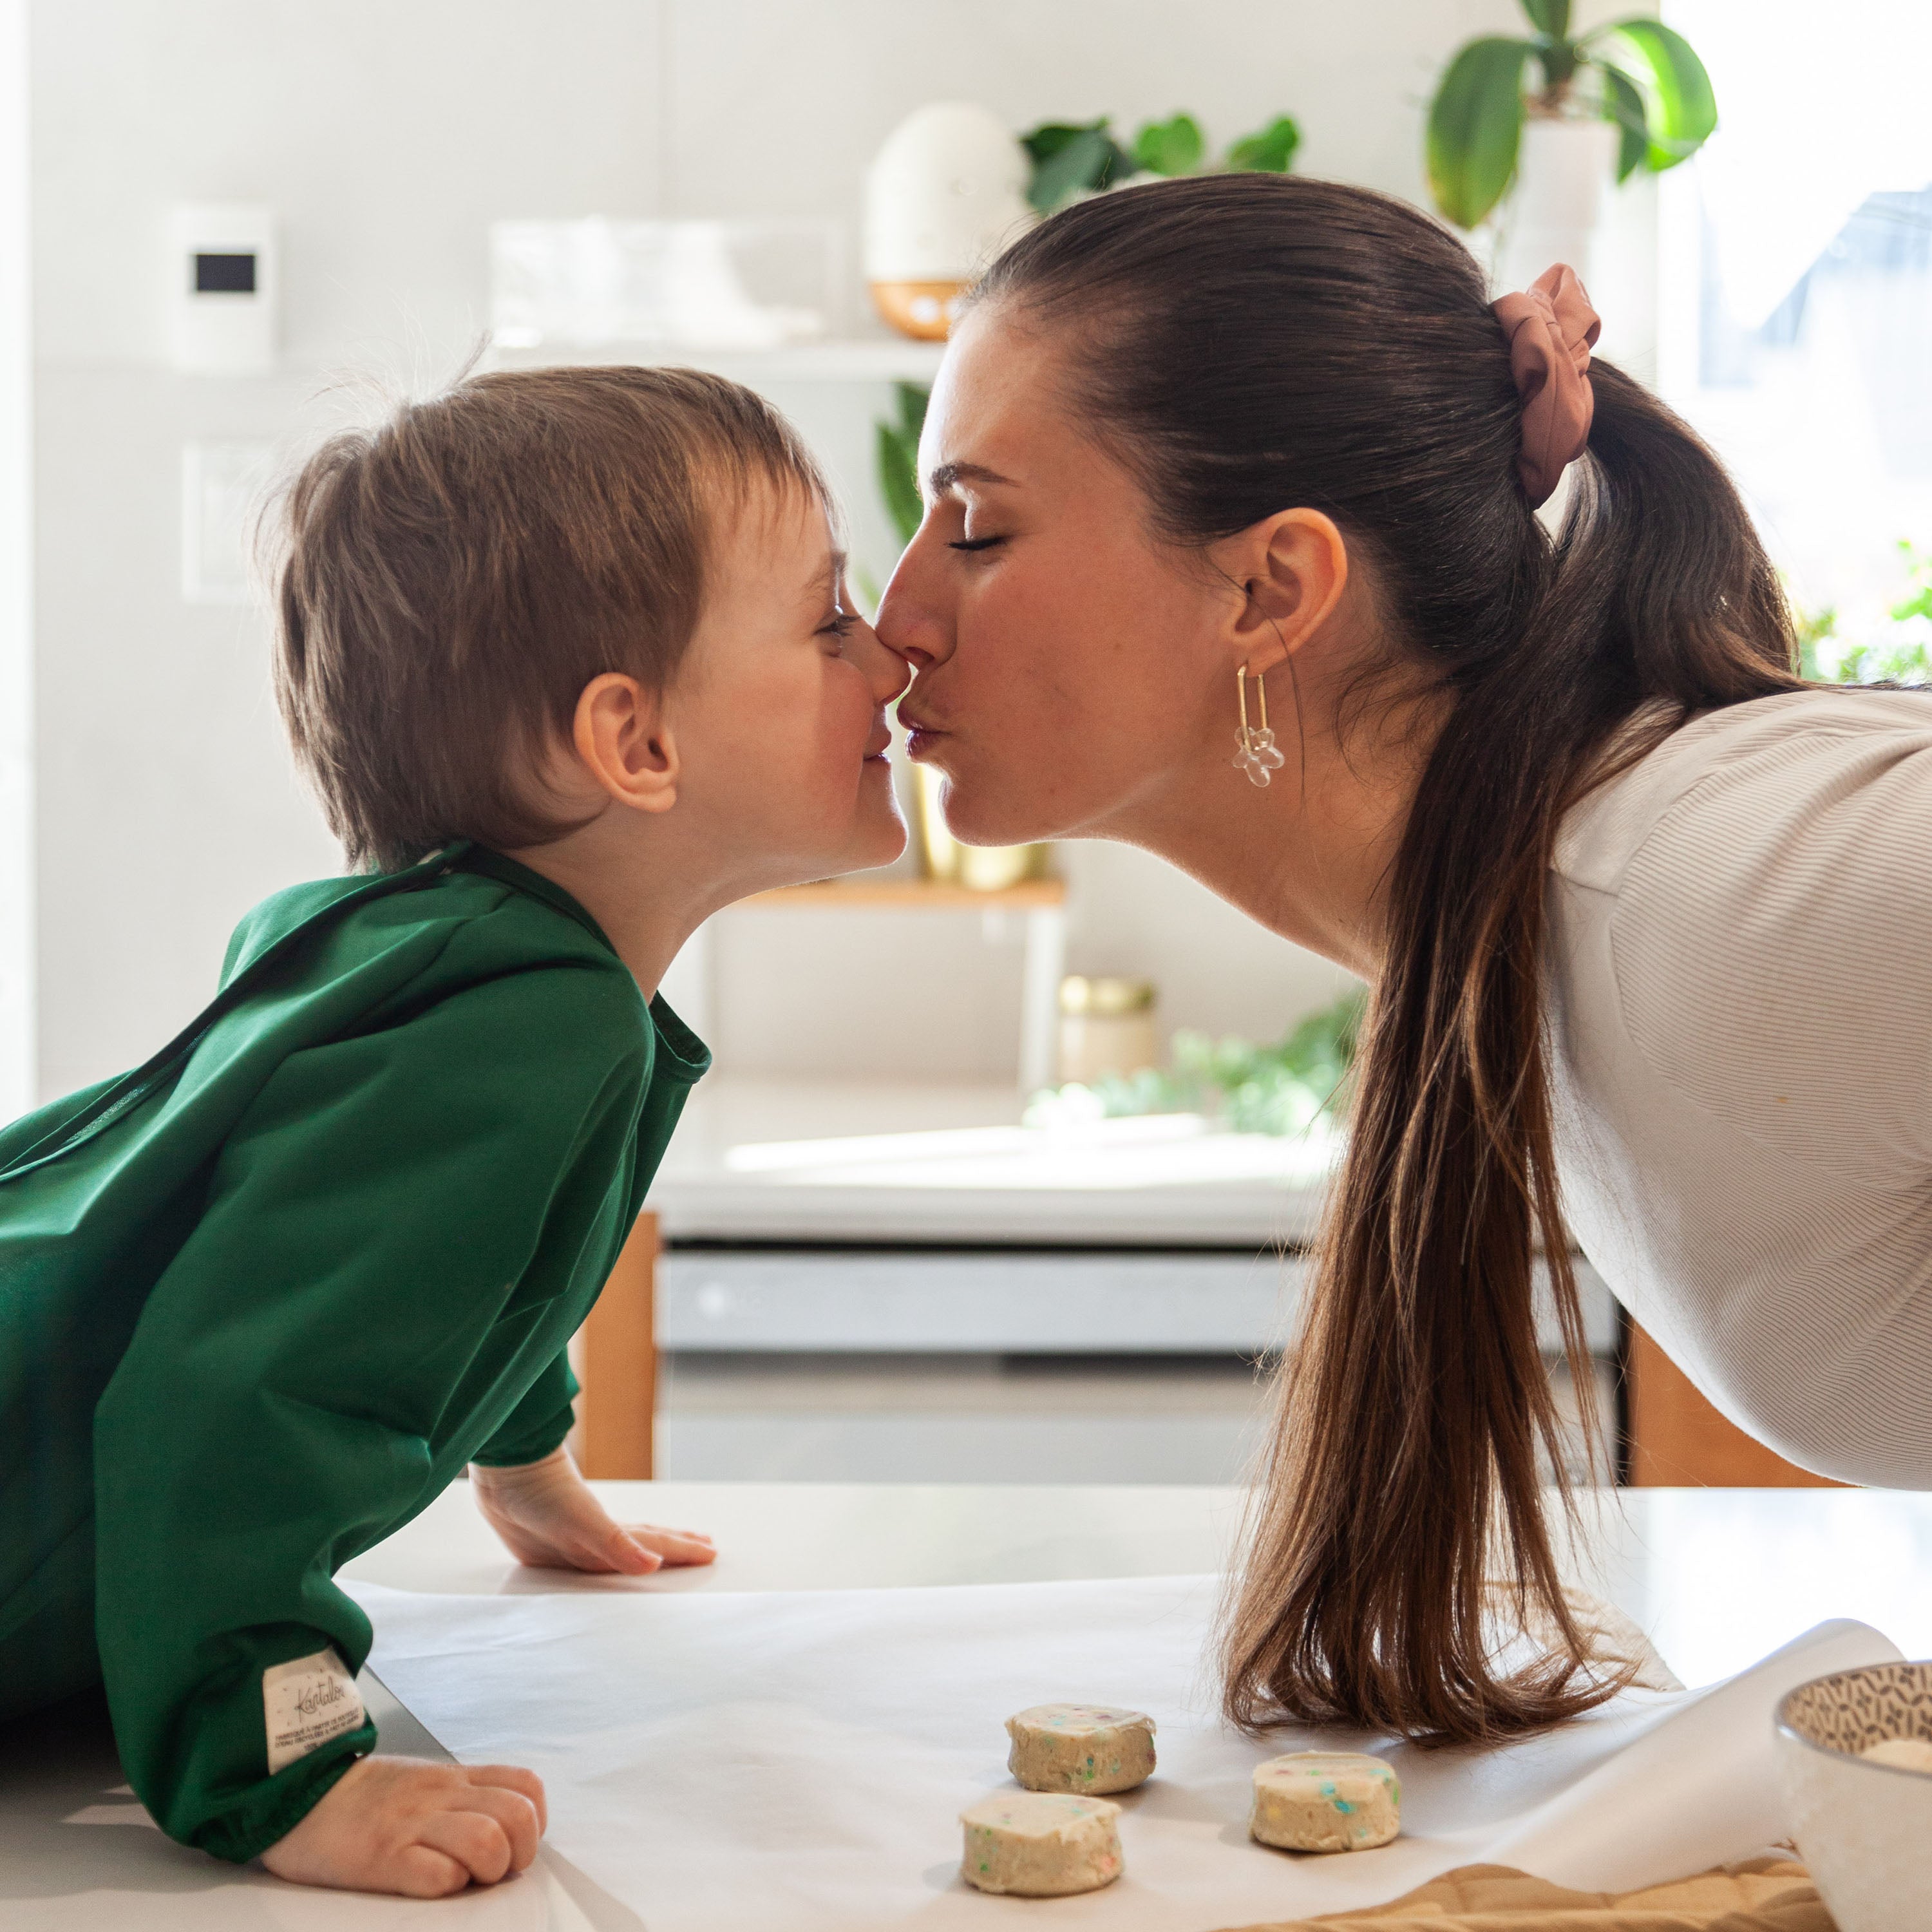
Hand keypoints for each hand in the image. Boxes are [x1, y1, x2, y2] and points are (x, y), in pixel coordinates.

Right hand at [260, 1755, 544, 1896]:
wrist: (300, 1792)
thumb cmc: (365, 1798)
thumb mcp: (426, 1782)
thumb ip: (464, 1798)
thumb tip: (504, 1831)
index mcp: (455, 1779)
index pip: (526, 1788)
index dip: (534, 1822)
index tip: (515, 1845)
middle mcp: (442, 1797)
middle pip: (518, 1817)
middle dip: (519, 1853)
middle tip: (493, 1870)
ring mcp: (414, 1825)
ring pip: (488, 1842)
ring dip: (487, 1870)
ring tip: (466, 1878)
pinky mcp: (383, 1857)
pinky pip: (437, 1874)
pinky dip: (445, 1884)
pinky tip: (431, 1882)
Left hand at [470, 1447, 715, 1574]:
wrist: (507, 1477)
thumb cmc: (546, 1495)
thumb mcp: (585, 1522)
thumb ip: (618, 1545)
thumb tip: (653, 1565)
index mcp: (613, 1534)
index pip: (658, 1544)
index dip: (684, 1550)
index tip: (712, 1552)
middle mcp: (601, 1538)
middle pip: (648, 1542)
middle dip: (677, 1546)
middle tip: (704, 1546)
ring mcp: (578, 1541)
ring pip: (623, 1549)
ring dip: (647, 1552)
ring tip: (663, 1555)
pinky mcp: (551, 1551)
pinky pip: (591, 1559)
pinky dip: (608, 1560)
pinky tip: (601, 1561)